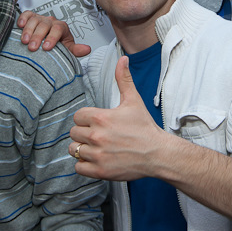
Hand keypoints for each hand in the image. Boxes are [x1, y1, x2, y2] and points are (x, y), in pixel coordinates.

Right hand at [17, 11, 89, 55]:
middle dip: (38, 36)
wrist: (47, 41)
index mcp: (61, 27)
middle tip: (32, 48)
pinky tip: (19, 26)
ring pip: (34, 20)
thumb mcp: (67, 49)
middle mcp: (50, 21)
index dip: (52, 38)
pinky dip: (22, 18)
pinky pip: (26, 14)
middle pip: (45, 25)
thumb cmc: (57, 45)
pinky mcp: (30, 17)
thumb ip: (76, 50)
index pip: (58, 29)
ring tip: (24, 41)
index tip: (46, 48)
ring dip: (28, 30)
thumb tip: (87, 49)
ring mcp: (40, 18)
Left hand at [69, 56, 167, 180]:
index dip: (86, 119)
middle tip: (97, 135)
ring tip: (96, 147)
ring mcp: (98, 154)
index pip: (77, 116)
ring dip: (82, 149)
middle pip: (73, 133)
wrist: (158, 153)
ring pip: (74, 150)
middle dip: (83, 133)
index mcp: (101, 118)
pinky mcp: (100, 170)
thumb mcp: (133, 101)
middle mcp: (97, 136)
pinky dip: (84, 165)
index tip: (96, 122)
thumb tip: (123, 59)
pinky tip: (96, 159)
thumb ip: (124, 79)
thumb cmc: (145, 128)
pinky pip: (78, 167)